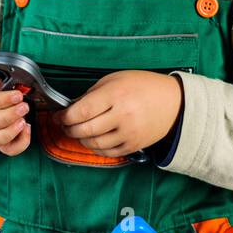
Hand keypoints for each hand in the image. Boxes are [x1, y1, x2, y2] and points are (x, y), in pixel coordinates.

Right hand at [0, 66, 30, 155]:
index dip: (1, 100)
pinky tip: (27, 130)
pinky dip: (19, 144)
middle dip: (7, 117)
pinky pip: (5, 150)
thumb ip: (7, 74)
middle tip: (24, 108)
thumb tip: (24, 81)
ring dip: (9, 133)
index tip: (18, 95)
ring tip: (24, 122)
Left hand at [56, 70, 181, 157]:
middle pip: (85, 129)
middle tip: (65, 125)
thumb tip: (73, 108)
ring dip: (81, 140)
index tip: (58, 116)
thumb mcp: (116, 79)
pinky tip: (94, 140)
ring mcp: (129, 133)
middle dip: (69, 129)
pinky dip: (96, 148)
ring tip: (78, 132)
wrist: (174, 102)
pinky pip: (108, 152)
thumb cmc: (143, 86)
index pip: (82, 111)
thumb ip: (93, 93)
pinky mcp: (135, 145)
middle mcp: (122, 115)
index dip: (65, 117)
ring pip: (95, 144)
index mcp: (116, 94)